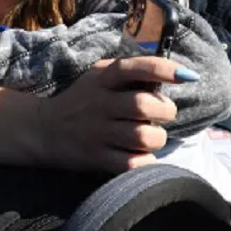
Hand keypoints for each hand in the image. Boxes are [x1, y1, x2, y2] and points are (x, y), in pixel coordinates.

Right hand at [36, 56, 189, 171]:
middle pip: (144, 105)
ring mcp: (97, 132)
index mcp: (103, 79)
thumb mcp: (98, 77)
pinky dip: (144, 161)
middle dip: (165, 111)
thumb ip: (128, 72)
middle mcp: (100, 103)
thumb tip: (172, 72)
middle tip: (164, 114)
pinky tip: (141, 154)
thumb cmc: (81, 100)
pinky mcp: (96, 157)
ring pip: (142, 136)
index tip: (187, 76)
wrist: (43, 129)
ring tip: (151, 137)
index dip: (164, 70)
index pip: (135, 68)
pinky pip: (131, 163)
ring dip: (156, 138)